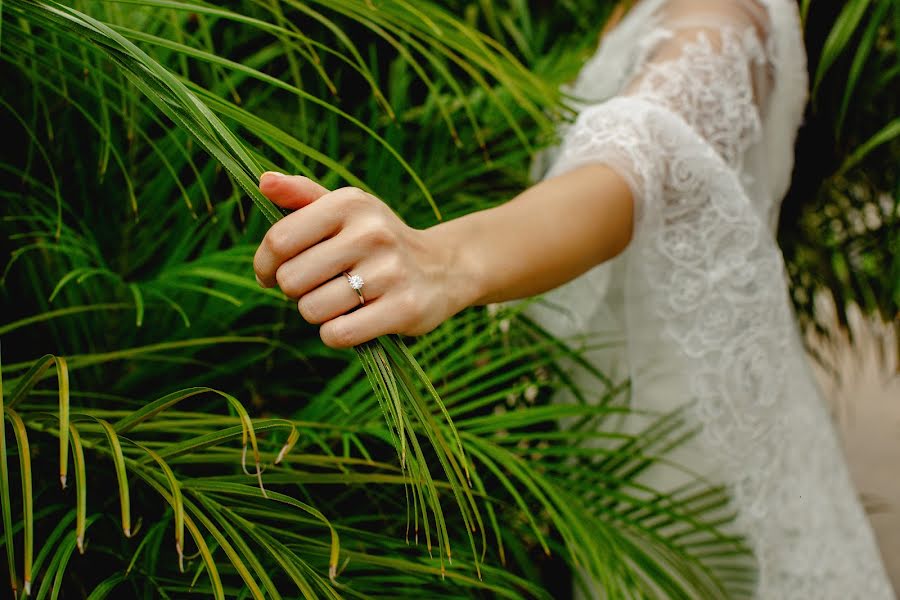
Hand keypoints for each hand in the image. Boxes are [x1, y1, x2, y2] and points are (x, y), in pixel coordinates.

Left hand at [253, 173, 469, 347]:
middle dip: (295, 291)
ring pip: (312, 310)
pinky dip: (336, 334)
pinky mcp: (404, 309)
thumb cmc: (377, 240)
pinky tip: (353, 320)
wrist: (444, 268)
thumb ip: (301, 195)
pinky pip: (339, 334)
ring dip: (317, 313)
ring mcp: (390, 272)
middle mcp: (371, 233)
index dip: (265, 265)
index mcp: (350, 203)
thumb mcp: (346, 210)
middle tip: (317, 286)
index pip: (279, 240)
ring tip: (340, 301)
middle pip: (291, 280)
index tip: (270, 274)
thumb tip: (264, 181)